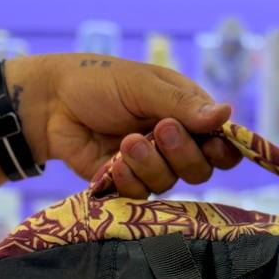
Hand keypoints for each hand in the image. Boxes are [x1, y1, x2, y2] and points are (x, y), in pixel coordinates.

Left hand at [10, 53, 241, 197]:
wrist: (51, 104)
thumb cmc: (98, 83)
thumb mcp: (142, 85)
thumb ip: (182, 105)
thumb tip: (227, 114)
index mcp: (186, 113)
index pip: (222, 142)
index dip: (223, 150)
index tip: (214, 146)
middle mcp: (174, 143)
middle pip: (202, 169)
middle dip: (182, 154)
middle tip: (160, 131)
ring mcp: (151, 166)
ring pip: (170, 183)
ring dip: (150, 164)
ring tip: (126, 142)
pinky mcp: (127, 185)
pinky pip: (141, 195)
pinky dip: (129, 180)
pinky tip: (113, 162)